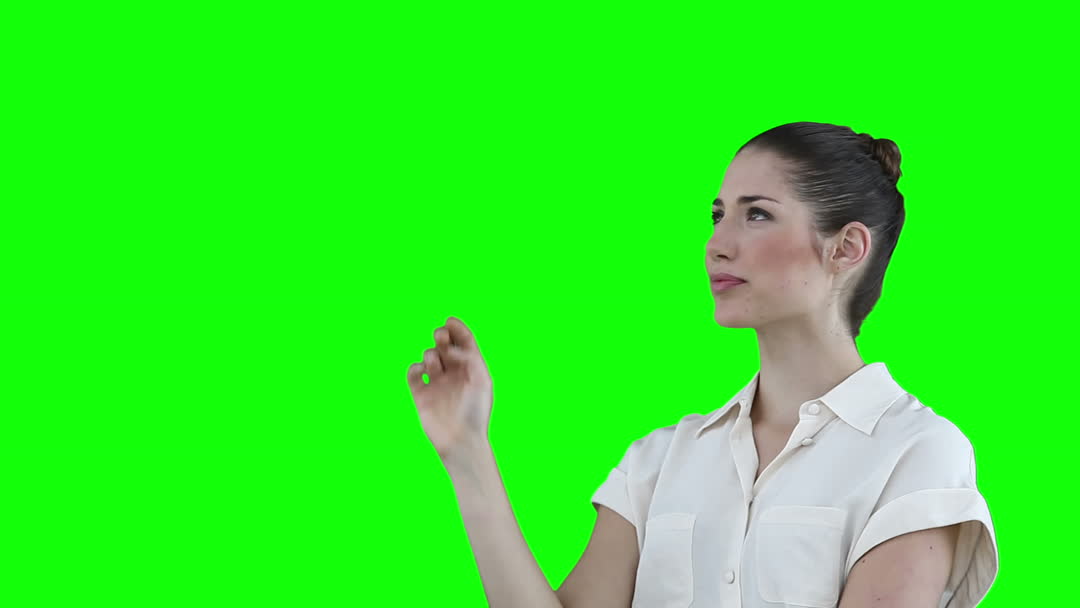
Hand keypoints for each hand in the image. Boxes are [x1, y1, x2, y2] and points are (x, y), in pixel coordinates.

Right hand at [407, 317, 493, 462]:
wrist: (460, 441)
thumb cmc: (475, 413)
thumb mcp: (481, 381)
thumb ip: (470, 358)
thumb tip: (449, 349)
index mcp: (472, 368)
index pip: (464, 341)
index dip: (457, 328)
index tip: (450, 321)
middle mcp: (454, 373)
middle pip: (445, 345)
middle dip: (442, 336)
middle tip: (441, 336)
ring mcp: (437, 383)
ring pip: (429, 356)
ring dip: (431, 355)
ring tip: (435, 366)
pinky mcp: (421, 394)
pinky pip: (413, 372)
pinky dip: (415, 367)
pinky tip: (421, 372)